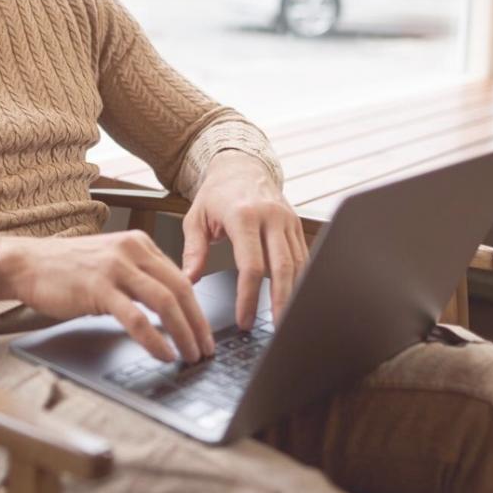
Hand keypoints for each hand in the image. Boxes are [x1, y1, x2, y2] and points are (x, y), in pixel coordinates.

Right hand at [0, 231, 213, 362]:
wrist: (27, 264)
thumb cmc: (66, 268)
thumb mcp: (110, 263)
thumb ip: (138, 278)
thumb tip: (168, 309)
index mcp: (138, 243)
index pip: (180, 277)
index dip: (197, 309)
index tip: (204, 332)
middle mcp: (131, 250)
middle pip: (180, 289)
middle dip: (198, 324)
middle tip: (206, 349)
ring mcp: (115, 268)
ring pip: (165, 302)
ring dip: (184, 333)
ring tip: (190, 355)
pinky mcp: (99, 288)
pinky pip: (137, 318)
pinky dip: (155, 339)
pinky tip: (164, 353)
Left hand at [181, 151, 307, 329]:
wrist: (241, 165)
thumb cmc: (217, 193)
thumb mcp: (196, 218)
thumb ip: (193, 251)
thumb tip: (188, 282)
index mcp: (243, 215)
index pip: (251, 265)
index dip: (249, 296)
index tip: (244, 319)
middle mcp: (270, 217)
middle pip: (282, 267)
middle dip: (281, 301)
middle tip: (277, 327)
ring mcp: (287, 219)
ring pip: (299, 263)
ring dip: (295, 294)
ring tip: (287, 319)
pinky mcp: (296, 224)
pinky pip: (304, 255)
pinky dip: (302, 278)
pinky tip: (297, 297)